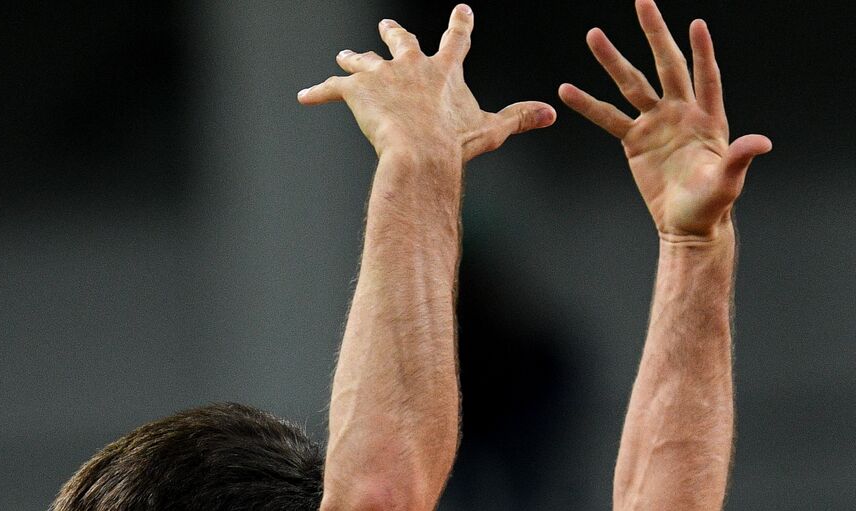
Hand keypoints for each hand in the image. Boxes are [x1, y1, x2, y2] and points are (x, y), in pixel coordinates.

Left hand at [298, 5, 554, 163]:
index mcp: (443, 70)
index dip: (460, 24)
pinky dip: (317, 93)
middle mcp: (411, 64)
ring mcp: (381, 74)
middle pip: (401, 41)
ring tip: (345, 56)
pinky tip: (303, 96)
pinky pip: (331, 89)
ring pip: (363, 62)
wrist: (420, 152)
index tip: (462, 10)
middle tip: (389, 27)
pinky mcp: (355, 91)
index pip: (456, 39)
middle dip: (395, 34)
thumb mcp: (491, 130)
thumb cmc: (454, 144)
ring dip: (354, 60)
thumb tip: (552, 113)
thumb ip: (520, 118)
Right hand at [558, 0, 771, 236]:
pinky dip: (587, 104)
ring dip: (613, 60)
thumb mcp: (728, 181)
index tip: (696, 24)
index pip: (706, 76)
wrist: (686, 224)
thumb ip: (740, 158)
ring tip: (594, 36)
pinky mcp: (634, 141)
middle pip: (666, 65)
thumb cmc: (712, 204)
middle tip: (643, 2)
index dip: (702, 51)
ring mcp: (655, 124)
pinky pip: (607, 118)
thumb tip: (761, 143)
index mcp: (707, 118)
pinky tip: (567, 90)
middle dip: (655, 33)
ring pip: (631, 84)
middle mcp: (680, 112)